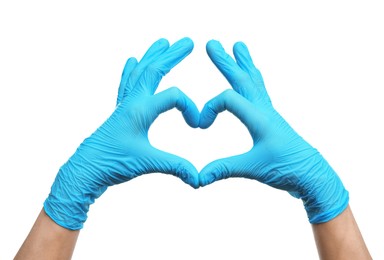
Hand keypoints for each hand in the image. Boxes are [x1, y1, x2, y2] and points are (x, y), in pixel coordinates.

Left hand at [44, 38, 199, 229]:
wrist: (85, 170)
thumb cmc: (112, 163)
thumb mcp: (146, 164)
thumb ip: (175, 166)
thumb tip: (198, 178)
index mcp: (140, 110)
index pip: (173, 96)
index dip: (190, 107)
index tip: (197, 125)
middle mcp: (131, 102)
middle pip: (153, 70)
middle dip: (172, 55)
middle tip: (187, 42)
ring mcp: (124, 105)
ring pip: (139, 73)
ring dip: (152, 56)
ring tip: (162, 42)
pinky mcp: (120, 112)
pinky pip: (126, 84)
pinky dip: (131, 71)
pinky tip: (132, 61)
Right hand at [199, 40, 348, 222]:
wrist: (312, 174)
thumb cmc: (287, 169)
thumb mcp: (253, 169)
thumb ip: (224, 169)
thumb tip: (198, 178)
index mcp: (260, 118)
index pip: (228, 99)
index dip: (209, 108)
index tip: (201, 126)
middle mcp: (264, 110)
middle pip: (242, 79)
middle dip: (225, 62)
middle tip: (212, 43)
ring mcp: (268, 112)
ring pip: (253, 81)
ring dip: (242, 64)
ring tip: (238, 46)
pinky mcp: (269, 119)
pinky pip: (259, 91)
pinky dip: (252, 78)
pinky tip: (252, 75)